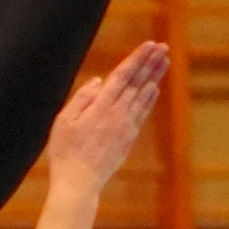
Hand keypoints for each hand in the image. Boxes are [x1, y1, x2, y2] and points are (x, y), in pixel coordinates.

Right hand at [46, 39, 166, 196]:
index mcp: (100, 107)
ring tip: (165, 61)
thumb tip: (99, 81)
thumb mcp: (63, 122)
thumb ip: (81, 98)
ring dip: (154, 76)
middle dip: (150, 62)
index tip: (149, 45)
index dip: (137, 58)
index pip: (122, 76)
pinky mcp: (128, 138)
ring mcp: (125, 126)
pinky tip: (154, 88)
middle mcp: (117, 114)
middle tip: (163, 47)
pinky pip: (141, 113)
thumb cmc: (65, 152)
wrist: (79, 182)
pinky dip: (149, 99)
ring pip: (143, 95)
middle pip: (137, 82)